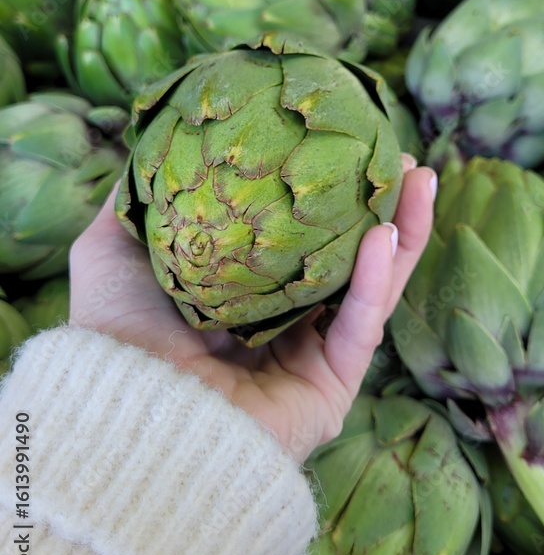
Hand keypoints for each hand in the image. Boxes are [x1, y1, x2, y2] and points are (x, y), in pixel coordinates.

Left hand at [69, 155, 435, 461]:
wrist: (127, 412)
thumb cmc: (116, 332)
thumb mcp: (112, 249)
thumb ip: (136, 202)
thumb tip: (155, 148)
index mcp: (236, 293)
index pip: (294, 236)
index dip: (321, 192)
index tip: (341, 143)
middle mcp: (277, 323)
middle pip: (345, 257)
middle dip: (378, 207)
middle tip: (398, 158)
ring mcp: (307, 357)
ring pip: (371, 288)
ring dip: (402, 234)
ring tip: (421, 181)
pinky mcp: (328, 388)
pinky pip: (362, 327)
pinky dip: (378, 282)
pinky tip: (388, 235)